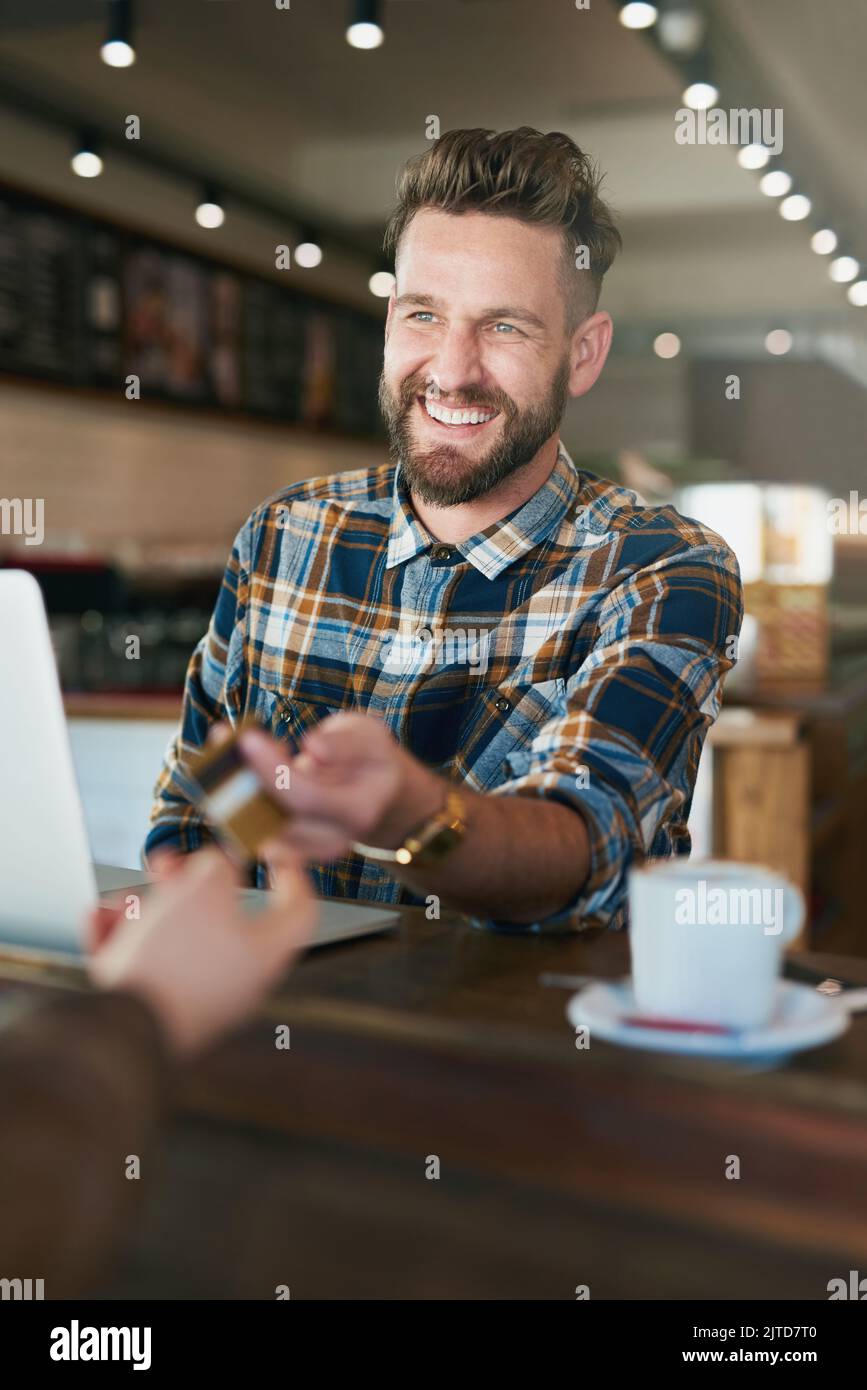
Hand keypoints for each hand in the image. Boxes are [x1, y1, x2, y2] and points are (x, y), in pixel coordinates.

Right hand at [87, 847, 316, 1055]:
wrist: (125, 1032)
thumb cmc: (173, 961)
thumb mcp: (203, 889)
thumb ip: (218, 867)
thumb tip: (217, 867)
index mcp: (265, 952)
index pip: (300, 907)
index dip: (291, 870)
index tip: (269, 847)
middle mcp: (238, 979)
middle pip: (222, 917)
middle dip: (188, 883)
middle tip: (167, 865)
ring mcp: (198, 998)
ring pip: (175, 937)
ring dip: (145, 909)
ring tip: (121, 903)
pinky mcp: (161, 1012)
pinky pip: (145, 964)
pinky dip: (122, 939)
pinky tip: (102, 923)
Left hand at [239, 712, 445, 865]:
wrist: (379, 795)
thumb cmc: (371, 760)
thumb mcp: (371, 737)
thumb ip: (346, 743)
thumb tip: (313, 750)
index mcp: (359, 812)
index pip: (308, 797)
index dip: (274, 770)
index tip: (248, 738)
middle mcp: (334, 840)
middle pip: (277, 816)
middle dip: (244, 779)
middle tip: (222, 741)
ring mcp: (310, 849)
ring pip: (259, 826)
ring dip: (232, 791)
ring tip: (220, 750)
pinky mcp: (290, 848)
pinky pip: (254, 830)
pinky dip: (234, 803)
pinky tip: (225, 770)